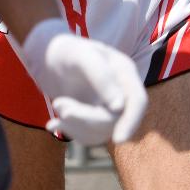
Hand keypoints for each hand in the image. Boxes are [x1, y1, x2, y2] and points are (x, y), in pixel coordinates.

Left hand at [20, 20, 147, 144]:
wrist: (52, 56)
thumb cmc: (68, 50)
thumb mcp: (81, 56)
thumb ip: (101, 76)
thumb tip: (119, 106)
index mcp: (125, 72)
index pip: (138, 101)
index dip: (131, 121)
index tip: (118, 140)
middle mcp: (122, 91)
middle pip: (115, 120)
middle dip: (85, 117)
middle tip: (58, 104)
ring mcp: (110, 107)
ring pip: (101, 132)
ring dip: (75, 124)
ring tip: (57, 104)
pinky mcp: (96, 118)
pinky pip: (89, 135)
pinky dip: (70, 132)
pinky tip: (53, 123)